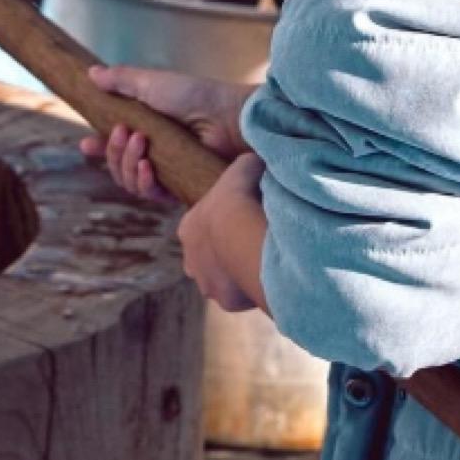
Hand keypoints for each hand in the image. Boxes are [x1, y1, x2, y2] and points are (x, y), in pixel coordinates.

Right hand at [79, 65, 255, 197]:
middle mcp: (155, 152)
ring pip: (129, 181)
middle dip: (112, 152)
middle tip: (124, 133)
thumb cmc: (194, 96)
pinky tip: (147, 167)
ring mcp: (167, 171)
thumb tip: (90, 73)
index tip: (86, 144)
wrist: (227, 116)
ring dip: (126, 164)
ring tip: (140, 143)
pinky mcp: (180, 187)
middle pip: (117, 166)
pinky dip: (142, 182)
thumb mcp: (151, 83)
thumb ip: (120, 80)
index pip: (114, 145)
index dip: (99, 148)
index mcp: (146, 129)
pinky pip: (150, 194)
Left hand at [177, 152, 269, 312]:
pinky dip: (255, 288)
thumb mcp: (242, 169)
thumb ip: (247, 166)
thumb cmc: (238, 196)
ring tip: (264, 261)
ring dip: (240, 273)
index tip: (242, 221)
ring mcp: (207, 283)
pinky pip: (243, 296)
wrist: (240, 229)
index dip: (224, 225)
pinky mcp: (227, 300)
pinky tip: (271, 276)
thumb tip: (258, 159)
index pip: (203, 230)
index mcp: (188, 229)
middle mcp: (191, 260)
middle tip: (252, 244)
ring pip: (223, 281)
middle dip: (227, 254)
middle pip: (209, 260)